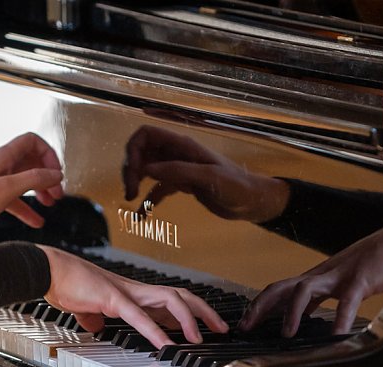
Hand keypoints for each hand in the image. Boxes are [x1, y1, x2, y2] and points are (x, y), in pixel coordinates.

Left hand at [0, 133, 63, 241]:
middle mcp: (0, 165)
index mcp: (3, 156)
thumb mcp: (8, 188)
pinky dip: (27, 208)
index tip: (56, 171)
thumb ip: (34, 179)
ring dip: (40, 191)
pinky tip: (35, 219)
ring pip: (24, 180)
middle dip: (47, 175)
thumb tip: (55, 174)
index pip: (31, 142)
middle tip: (57, 191)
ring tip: (50, 203)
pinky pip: (15, 199)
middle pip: (31, 162)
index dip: (48, 153)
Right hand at [36, 246, 228, 348]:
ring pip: (169, 300)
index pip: (172, 301)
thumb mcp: (88, 308)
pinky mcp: (111, 297)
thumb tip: (97, 327)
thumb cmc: (67, 285)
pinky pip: (138, 314)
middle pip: (181, 296)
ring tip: (198, 338)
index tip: (208, 327)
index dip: (193, 313)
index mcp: (133, 294)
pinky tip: (165, 343)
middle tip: (222, 329)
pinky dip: (154, 329)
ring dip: (187, 320)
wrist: (49, 270)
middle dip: (204, 313)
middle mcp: (136, 290)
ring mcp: (126, 292)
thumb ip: (97, 317)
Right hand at [123, 125, 288, 221]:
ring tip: (132, 198)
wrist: (251, 202)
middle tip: (131, 191)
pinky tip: (140, 216)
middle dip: (132, 168)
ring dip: (136, 181)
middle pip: (142, 152)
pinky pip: (157, 190)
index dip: (134, 149)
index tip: (135, 172)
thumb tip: (145, 170)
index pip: (146, 134)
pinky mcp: (182, 185)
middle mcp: (176, 154)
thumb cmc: (235, 186)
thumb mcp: (208, 177)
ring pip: (147, 169)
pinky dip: (147, 200)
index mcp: (182, 146)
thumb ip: (178, 171)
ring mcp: (178, 169)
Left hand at [239, 224, 382, 336]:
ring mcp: (340, 275)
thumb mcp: (343, 284)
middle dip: (260, 306)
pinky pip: (348, 300)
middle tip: (246, 327)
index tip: (245, 324)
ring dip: (292, 312)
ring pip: (305, 289)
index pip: (280, 290)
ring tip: (287, 334)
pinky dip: (340, 318)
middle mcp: (322, 275)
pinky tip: (337, 336)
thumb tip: (309, 319)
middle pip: (281, 287)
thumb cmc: (375, 264)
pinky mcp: (362, 278)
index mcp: (318, 278)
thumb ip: (325, 299)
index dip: (260, 306)